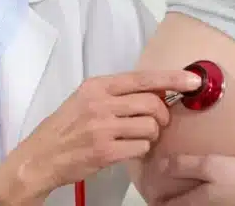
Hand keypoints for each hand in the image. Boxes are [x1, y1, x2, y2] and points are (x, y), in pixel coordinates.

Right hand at [0, 70, 202, 204]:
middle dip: (161, 115)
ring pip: (151, 127)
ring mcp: (102, 127)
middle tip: (154, 122)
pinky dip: (140, 149)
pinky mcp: (106, 151)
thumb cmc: (65, 127)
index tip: (193, 80)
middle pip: (152, 103)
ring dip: (150, 135)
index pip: (142, 78)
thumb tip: (156, 92)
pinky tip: (127, 149)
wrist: (42, 155)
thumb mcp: (85, 99)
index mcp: (96, 86)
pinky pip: (142, 147)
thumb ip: (117, 93)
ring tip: (134, 137)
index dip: (171, 79)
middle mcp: (100, 103)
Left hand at [149, 154, 234, 205]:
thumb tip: (160, 166)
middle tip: (162, 195)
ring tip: (181, 195)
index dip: (155, 202)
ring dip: (184, 203)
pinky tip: (206, 194)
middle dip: (169, 203)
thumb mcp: (210, 165)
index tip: (151, 195)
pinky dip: (198, 202)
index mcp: (195, 203)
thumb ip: (183, 165)